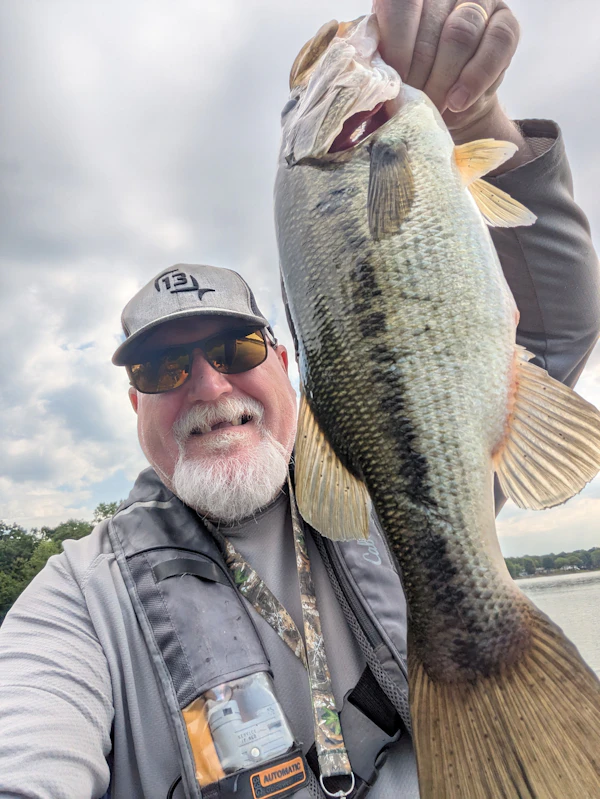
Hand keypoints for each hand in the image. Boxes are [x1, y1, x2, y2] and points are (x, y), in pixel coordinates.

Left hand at [374, 0, 531, 168]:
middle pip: (431, 27)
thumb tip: (377, 72)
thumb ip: (383, 63)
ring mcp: (479, 2)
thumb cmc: (413, 82)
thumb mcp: (391, 71)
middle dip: (420, 74)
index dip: (397, 49)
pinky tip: (458, 101)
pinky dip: (475, 78)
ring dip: (444, 79)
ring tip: (435, 107)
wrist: (449, 104)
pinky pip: (498, 43)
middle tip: (414, 103)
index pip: (401, 6)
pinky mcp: (506, 23)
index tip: (394, 85)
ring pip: (462, 34)